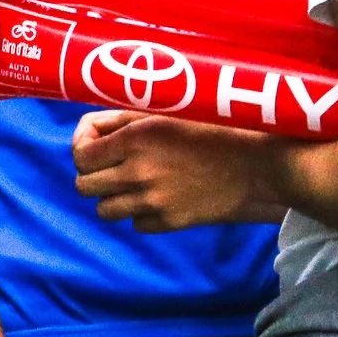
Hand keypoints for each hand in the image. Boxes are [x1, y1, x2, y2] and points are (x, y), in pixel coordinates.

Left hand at [71, 111, 287, 230]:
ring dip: (113, 198)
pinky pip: (136, 223)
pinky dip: (141, 214)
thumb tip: (93, 131)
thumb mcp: (168, 113)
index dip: (82, 149)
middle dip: (93, 176)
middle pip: (84, 186)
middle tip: (111, 168)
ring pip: (104, 210)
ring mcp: (152, 201)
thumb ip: (126, 121)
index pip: (80, 155)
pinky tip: (160, 198)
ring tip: (135, 185)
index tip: (93, 146)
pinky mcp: (169, 222)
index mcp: (136, 138)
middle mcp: (138, 171)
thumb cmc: (215, 130)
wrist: (257, 165)